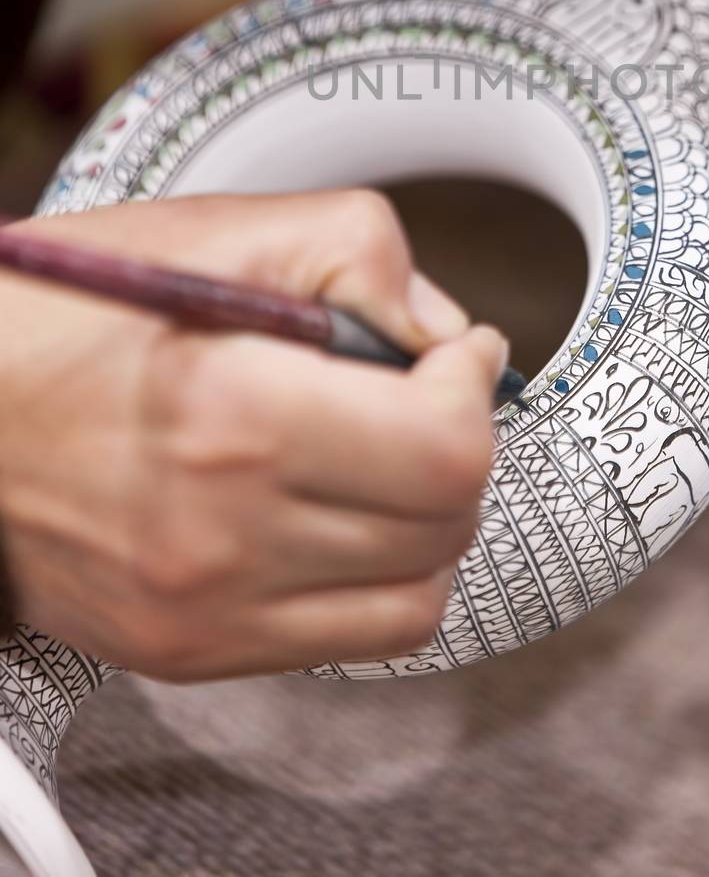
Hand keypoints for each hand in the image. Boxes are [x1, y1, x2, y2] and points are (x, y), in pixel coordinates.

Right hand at [0, 190, 507, 679]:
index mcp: (234, 413)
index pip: (446, 449)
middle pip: (447, 522)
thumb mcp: (214, 232)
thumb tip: (441, 326)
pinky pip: (350, 639)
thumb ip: (357, 252)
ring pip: (418, 596)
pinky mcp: (191, 650)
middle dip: (462, 439)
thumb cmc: (61, 314)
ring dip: (432, 516)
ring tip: (388, 453)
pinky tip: (344, 511)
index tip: (456, 350)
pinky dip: (380, 576)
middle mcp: (224, 532)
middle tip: (426, 390)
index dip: (474, 384)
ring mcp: (206, 610)